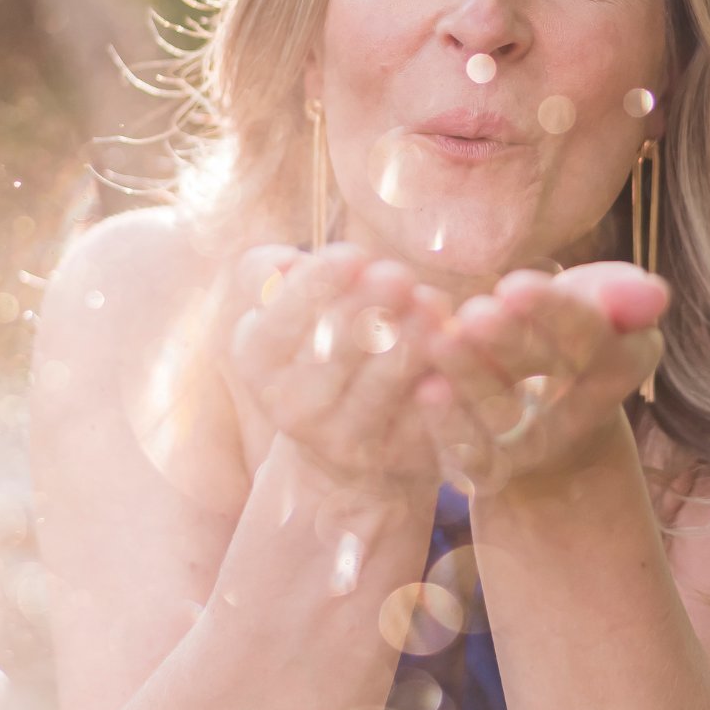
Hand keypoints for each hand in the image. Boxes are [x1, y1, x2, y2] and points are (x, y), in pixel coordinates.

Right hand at [229, 243, 449, 497]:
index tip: (354, 254)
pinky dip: (438, 381)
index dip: (320, 283)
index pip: (283, 317)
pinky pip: (418, 416)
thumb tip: (282, 263)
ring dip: (410, 337)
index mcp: (256, 358)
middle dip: (370, 306)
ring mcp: (339, 438)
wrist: (337, 432)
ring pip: (379, 383)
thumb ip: (268, 272)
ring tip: (431, 302)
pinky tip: (454, 350)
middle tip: (399, 275)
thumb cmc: (314, 339)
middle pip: (334, 348)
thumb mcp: (281, 305)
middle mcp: (291, 406)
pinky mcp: (389, 455)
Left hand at [414, 262, 668, 494]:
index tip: (514, 284)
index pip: (593, 336)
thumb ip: (616, 293)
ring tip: (440, 340)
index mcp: (620, 363)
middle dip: (511, 342)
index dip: (555, 312)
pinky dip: (450, 425)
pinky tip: (427, 389)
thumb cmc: (567, 339)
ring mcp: (536, 446)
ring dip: (471, 377)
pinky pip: (474, 455)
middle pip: (548, 373)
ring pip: (504, 413)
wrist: (543, 419)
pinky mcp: (493, 471)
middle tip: (477, 314)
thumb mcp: (593, 306)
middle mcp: (582, 412)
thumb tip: (652, 293)